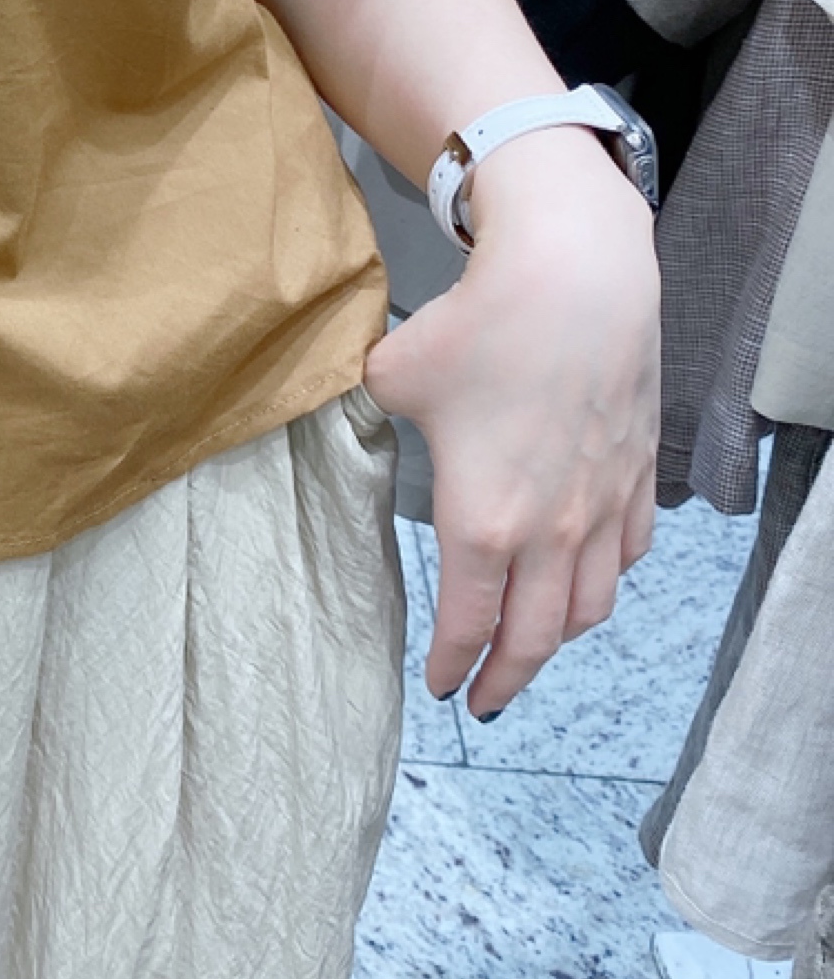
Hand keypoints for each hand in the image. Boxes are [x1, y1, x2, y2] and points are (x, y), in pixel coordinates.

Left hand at [361, 128, 659, 719]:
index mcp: (482, 523)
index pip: (466, 623)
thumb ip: (361, 408)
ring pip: (592, 604)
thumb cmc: (479, 326)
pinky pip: (629, 551)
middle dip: (507, 678)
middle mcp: (551, 530)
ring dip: (560, 637)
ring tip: (534, 645)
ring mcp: (601, 505)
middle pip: (536, 638)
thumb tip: (341, 408)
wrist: (577, 279)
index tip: (440, 687)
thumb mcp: (391, 372)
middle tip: (484, 699)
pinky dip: (608, 579)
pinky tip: (590, 575)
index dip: (451, 664)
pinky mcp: (636, 473)